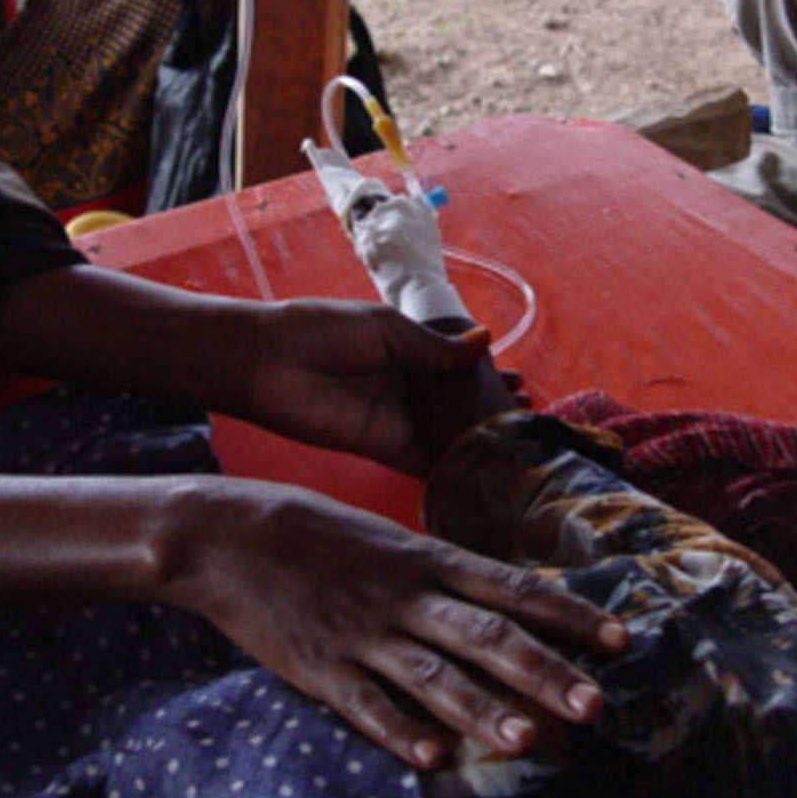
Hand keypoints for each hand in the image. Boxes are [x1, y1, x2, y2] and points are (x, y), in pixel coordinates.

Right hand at [161, 476, 626, 768]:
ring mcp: (362, 634)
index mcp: (424, 558)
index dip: (569, 615)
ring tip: (528, 740)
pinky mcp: (318, 667)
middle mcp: (404, 596)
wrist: (225, 534)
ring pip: (433, 676)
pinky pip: (365, 705)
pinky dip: (397, 731)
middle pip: (487, 635)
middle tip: (596, 705)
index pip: (512, 587)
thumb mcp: (385, 538)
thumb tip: (491, 599)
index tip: (620, 640)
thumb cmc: (309, 531)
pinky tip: (430, 757)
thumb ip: (436, 572)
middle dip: (544, 672)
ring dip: (483, 710)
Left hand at [229, 299, 502, 474]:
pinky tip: (483, 468)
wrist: (269, 361)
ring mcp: (396, 420)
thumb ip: (435, 347)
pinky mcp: (383, 448)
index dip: (487, 375)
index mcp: (406, 351)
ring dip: (478, 438)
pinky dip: (451, 465)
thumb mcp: (386, 329)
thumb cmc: (322, 330)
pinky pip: (424, 460)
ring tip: (518, 442)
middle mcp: (405, 388)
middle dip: (489, 409)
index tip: (521, 382)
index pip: (455, 367)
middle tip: (527, 416)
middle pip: (455, 404)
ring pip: (446, 433)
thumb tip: (486, 341)